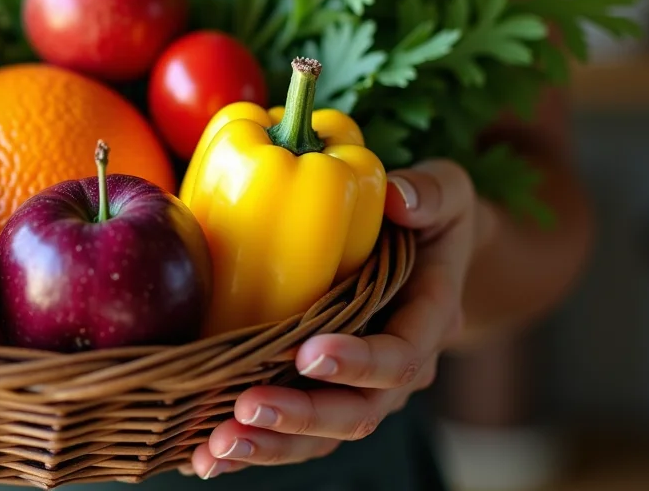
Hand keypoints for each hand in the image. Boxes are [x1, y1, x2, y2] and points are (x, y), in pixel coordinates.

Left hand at [189, 159, 481, 479]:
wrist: (429, 252)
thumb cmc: (431, 216)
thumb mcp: (445, 191)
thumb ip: (429, 193)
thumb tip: (398, 197)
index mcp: (428, 322)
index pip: (400, 357)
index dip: (359, 363)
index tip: (310, 353)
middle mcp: (396, 371)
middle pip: (356, 413)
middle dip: (300, 417)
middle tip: (248, 408)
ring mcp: (358, 389)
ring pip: (319, 436)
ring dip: (268, 445)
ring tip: (216, 447)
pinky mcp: (320, 393)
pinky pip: (290, 433)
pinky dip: (250, 446)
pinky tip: (203, 457)